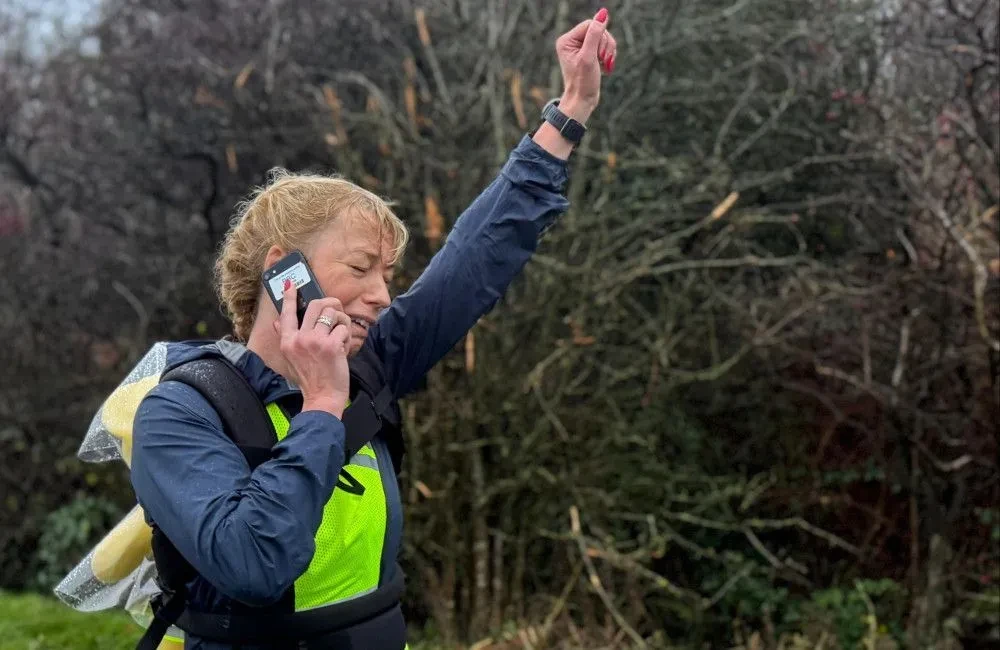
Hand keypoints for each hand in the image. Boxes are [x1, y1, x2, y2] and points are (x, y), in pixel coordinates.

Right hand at [273, 280, 350, 417]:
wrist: (322, 397)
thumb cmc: (310, 378)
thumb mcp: (291, 359)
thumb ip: (286, 338)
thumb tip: (278, 321)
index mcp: (287, 342)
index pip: (286, 313)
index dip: (289, 297)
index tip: (291, 285)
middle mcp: (299, 339)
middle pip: (316, 305)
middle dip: (331, 304)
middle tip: (337, 310)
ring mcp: (315, 341)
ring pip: (333, 314)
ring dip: (342, 321)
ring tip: (341, 335)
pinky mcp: (331, 345)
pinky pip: (343, 328)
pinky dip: (347, 337)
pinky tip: (344, 348)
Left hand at [555, 7, 616, 124]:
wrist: (582, 102)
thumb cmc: (583, 82)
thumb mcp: (589, 57)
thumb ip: (595, 34)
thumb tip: (603, 13)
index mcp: (566, 40)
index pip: (591, 25)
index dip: (600, 37)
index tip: (599, 55)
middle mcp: (572, 42)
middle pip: (598, 31)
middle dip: (605, 46)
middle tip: (603, 61)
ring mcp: (580, 48)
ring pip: (604, 38)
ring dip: (609, 52)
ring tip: (605, 65)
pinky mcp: (589, 55)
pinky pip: (605, 47)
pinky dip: (608, 57)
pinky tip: (605, 68)